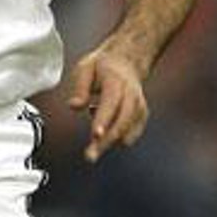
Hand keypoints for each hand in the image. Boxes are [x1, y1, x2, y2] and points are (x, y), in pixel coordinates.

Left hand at [67, 43, 148, 162]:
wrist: (127, 60)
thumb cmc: (103, 66)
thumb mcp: (86, 67)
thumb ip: (80, 88)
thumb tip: (74, 106)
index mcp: (116, 82)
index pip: (111, 103)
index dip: (103, 121)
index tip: (96, 135)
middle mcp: (131, 95)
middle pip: (122, 122)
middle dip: (106, 141)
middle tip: (90, 156)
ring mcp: (139, 106)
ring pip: (128, 131)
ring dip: (110, 142)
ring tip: (94, 142)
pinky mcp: (141, 115)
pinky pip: (132, 134)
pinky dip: (118, 137)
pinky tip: (104, 128)